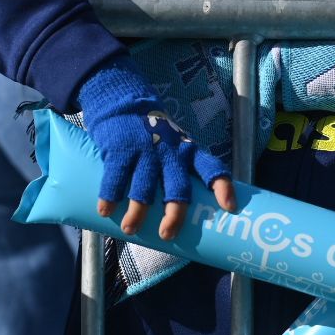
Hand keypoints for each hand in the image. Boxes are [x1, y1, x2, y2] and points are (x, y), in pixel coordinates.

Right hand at [79, 58, 235, 239]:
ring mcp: (145, 150)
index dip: (223, 187)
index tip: (229, 207)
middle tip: (167, 234)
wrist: (123, 101)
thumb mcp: (174, 145)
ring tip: (130, 230)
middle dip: (174, 213)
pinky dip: (110, 197)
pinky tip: (105, 211)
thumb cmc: (153, 133)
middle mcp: (170, 152)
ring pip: (144, 187)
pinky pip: (116, 177)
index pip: (211, 167)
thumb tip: (179, 215)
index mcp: (187, 151)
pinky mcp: (120, 149)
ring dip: (138, 211)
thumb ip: (178, 170)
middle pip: (178, 186)